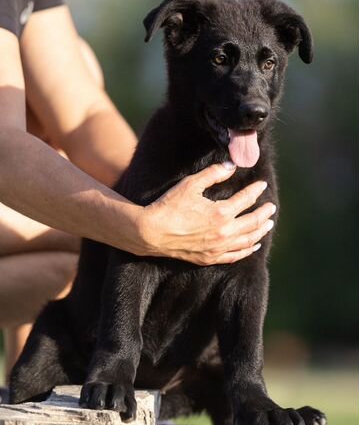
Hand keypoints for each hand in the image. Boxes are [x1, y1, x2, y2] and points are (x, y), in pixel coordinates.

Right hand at [138, 163, 275, 264]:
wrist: (151, 232)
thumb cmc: (169, 206)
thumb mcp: (190, 184)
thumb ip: (213, 174)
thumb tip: (231, 166)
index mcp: (221, 212)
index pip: (246, 200)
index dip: (255, 190)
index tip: (261, 185)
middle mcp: (224, 232)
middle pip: (253, 222)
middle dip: (264, 213)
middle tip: (271, 207)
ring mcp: (218, 248)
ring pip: (248, 240)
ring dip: (260, 231)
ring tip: (268, 224)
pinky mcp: (210, 258)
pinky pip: (236, 256)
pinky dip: (248, 250)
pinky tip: (254, 245)